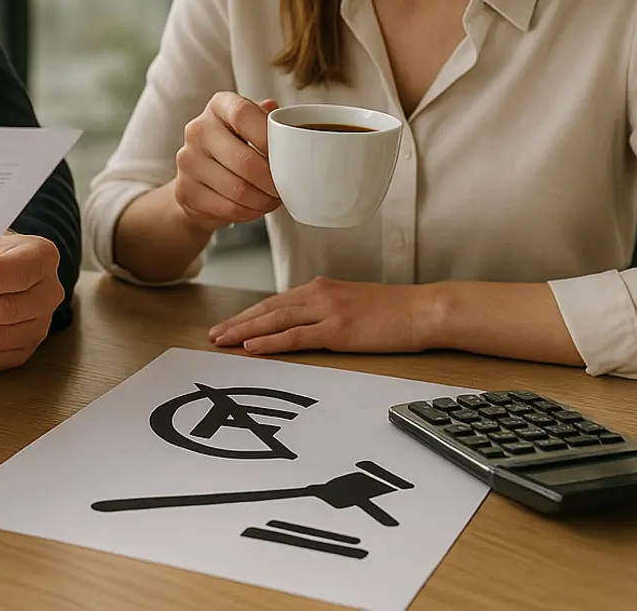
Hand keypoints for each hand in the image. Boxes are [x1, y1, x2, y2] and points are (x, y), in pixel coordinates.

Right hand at [173, 92, 280, 233]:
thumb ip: (270, 122)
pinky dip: (250, 212)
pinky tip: (256, 207)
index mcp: (219, 106)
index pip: (243, 114)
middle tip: (285, 187)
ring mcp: (188, 161)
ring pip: (238, 189)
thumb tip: (292, 127)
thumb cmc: (235, 146)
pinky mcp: (186, 190)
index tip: (286, 154)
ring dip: (264, 200)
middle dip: (272, 180)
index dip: (268, 136)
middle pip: (244, 160)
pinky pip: (228, 208)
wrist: (200, 178)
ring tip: (273, 198)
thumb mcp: (252, 126)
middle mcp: (198, 129)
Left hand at [208, 277, 432, 355]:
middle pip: (267, 309)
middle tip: (213, 335)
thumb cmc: (393, 311)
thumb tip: (305, 324)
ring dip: (244, 332)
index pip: (275, 302)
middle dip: (237, 323)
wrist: (423, 310)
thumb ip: (326, 310)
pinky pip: (296, 337)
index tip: (228, 326)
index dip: (248, 315)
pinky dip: (271, 342)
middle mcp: (318, 295)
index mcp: (320, 288)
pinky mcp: (338, 330)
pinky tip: (252, 347)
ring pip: (275, 321)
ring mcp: (327, 311)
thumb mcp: (352, 304)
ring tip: (222, 341)